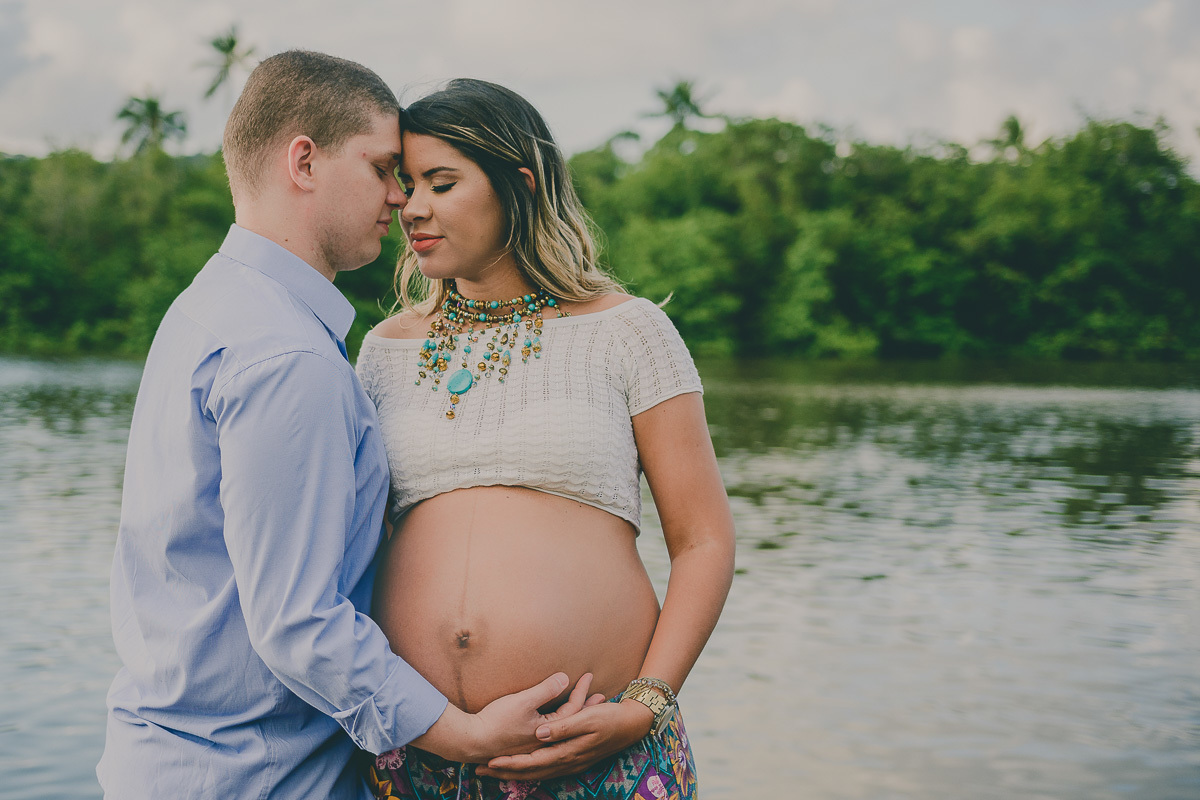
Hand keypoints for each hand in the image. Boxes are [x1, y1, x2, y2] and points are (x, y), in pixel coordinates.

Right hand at [472, 672, 602, 760]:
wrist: (471, 741)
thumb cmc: (496, 721)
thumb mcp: (523, 701)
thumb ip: (546, 690)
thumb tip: (565, 678)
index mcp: (549, 730)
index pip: (572, 709)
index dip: (582, 691)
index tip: (590, 675)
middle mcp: (545, 741)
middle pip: (572, 723)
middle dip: (586, 708)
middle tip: (600, 696)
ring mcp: (536, 746)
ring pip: (562, 731)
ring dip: (575, 718)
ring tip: (585, 708)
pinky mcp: (525, 747)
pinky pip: (550, 738)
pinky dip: (560, 730)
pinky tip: (559, 726)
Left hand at [476, 698, 652, 781]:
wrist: (634, 724)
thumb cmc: (612, 718)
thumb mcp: (588, 718)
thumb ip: (564, 726)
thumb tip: (541, 733)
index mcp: (569, 752)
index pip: (533, 761)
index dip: (511, 763)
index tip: (490, 761)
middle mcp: (569, 762)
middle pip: (532, 771)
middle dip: (507, 771)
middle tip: (482, 770)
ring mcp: (573, 763)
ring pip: (539, 772)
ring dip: (517, 772)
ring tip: (496, 770)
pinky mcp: (575, 759)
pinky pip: (548, 769)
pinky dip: (532, 770)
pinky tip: (525, 767)